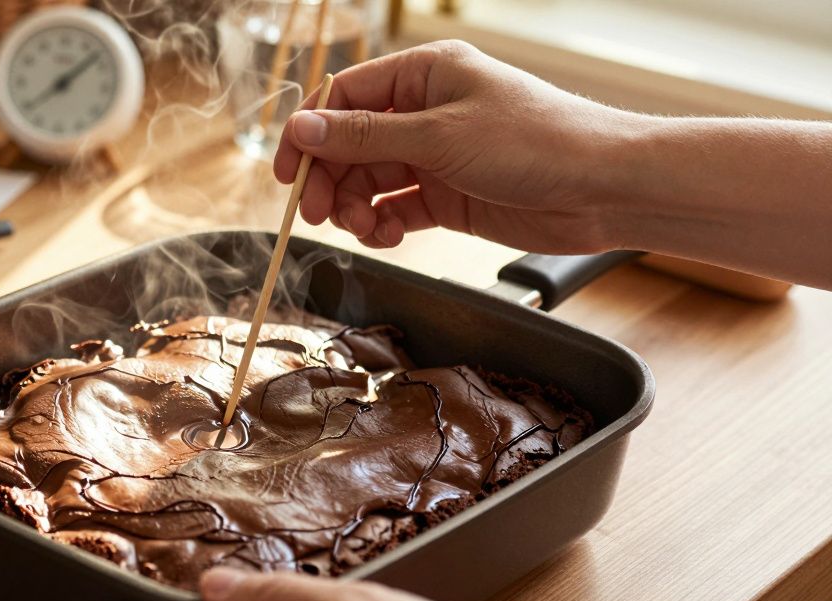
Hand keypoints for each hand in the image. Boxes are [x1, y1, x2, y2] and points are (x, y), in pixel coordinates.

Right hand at [273, 40, 637, 254]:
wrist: (602, 188)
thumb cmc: (535, 140)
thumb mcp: (439, 135)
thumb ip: (365, 137)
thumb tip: (302, 129)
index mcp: (423, 73)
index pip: (344, 98)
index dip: (309, 135)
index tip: (288, 173)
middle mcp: (425, 111)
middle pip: (350, 144)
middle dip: (329, 179)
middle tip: (318, 213)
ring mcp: (436, 155)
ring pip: (369, 180)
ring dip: (355, 207)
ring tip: (362, 229)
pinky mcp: (448, 196)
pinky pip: (396, 208)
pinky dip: (384, 225)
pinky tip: (388, 236)